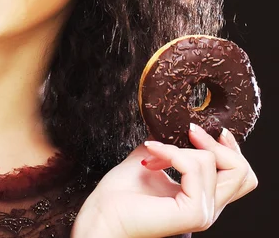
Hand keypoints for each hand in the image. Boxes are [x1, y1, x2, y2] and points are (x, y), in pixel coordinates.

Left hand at [71, 123, 257, 237]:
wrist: (101, 215)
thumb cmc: (118, 195)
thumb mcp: (150, 160)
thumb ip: (168, 148)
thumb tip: (173, 129)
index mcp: (201, 198)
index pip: (240, 175)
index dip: (231, 148)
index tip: (206, 131)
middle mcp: (208, 208)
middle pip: (241, 172)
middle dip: (215, 143)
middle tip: (188, 133)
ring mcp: (202, 212)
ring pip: (213, 163)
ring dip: (179, 147)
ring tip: (154, 151)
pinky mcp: (192, 212)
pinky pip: (194, 168)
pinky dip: (171, 153)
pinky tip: (151, 153)